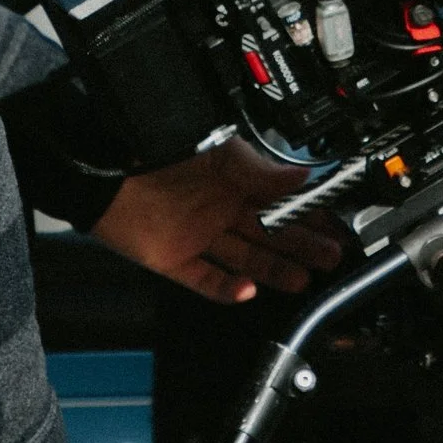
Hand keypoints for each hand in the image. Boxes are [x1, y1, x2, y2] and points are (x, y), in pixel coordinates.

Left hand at [94, 140, 344, 303]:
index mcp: (235, 182)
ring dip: (273, 270)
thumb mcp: (222, 156)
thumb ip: (262, 172)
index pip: (282, 204)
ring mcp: (198, 236)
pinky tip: (247, 292)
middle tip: (331, 257)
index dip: (309, 217)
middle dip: (301, 246)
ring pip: (245, 259)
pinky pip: (205, 280)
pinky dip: (226, 289)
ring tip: (302, 280)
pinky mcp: (174, 259)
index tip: (335, 227)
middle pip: (270, 235)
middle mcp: (219, 210)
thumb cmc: (162, 151)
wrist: (107, 169)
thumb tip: (304, 176)